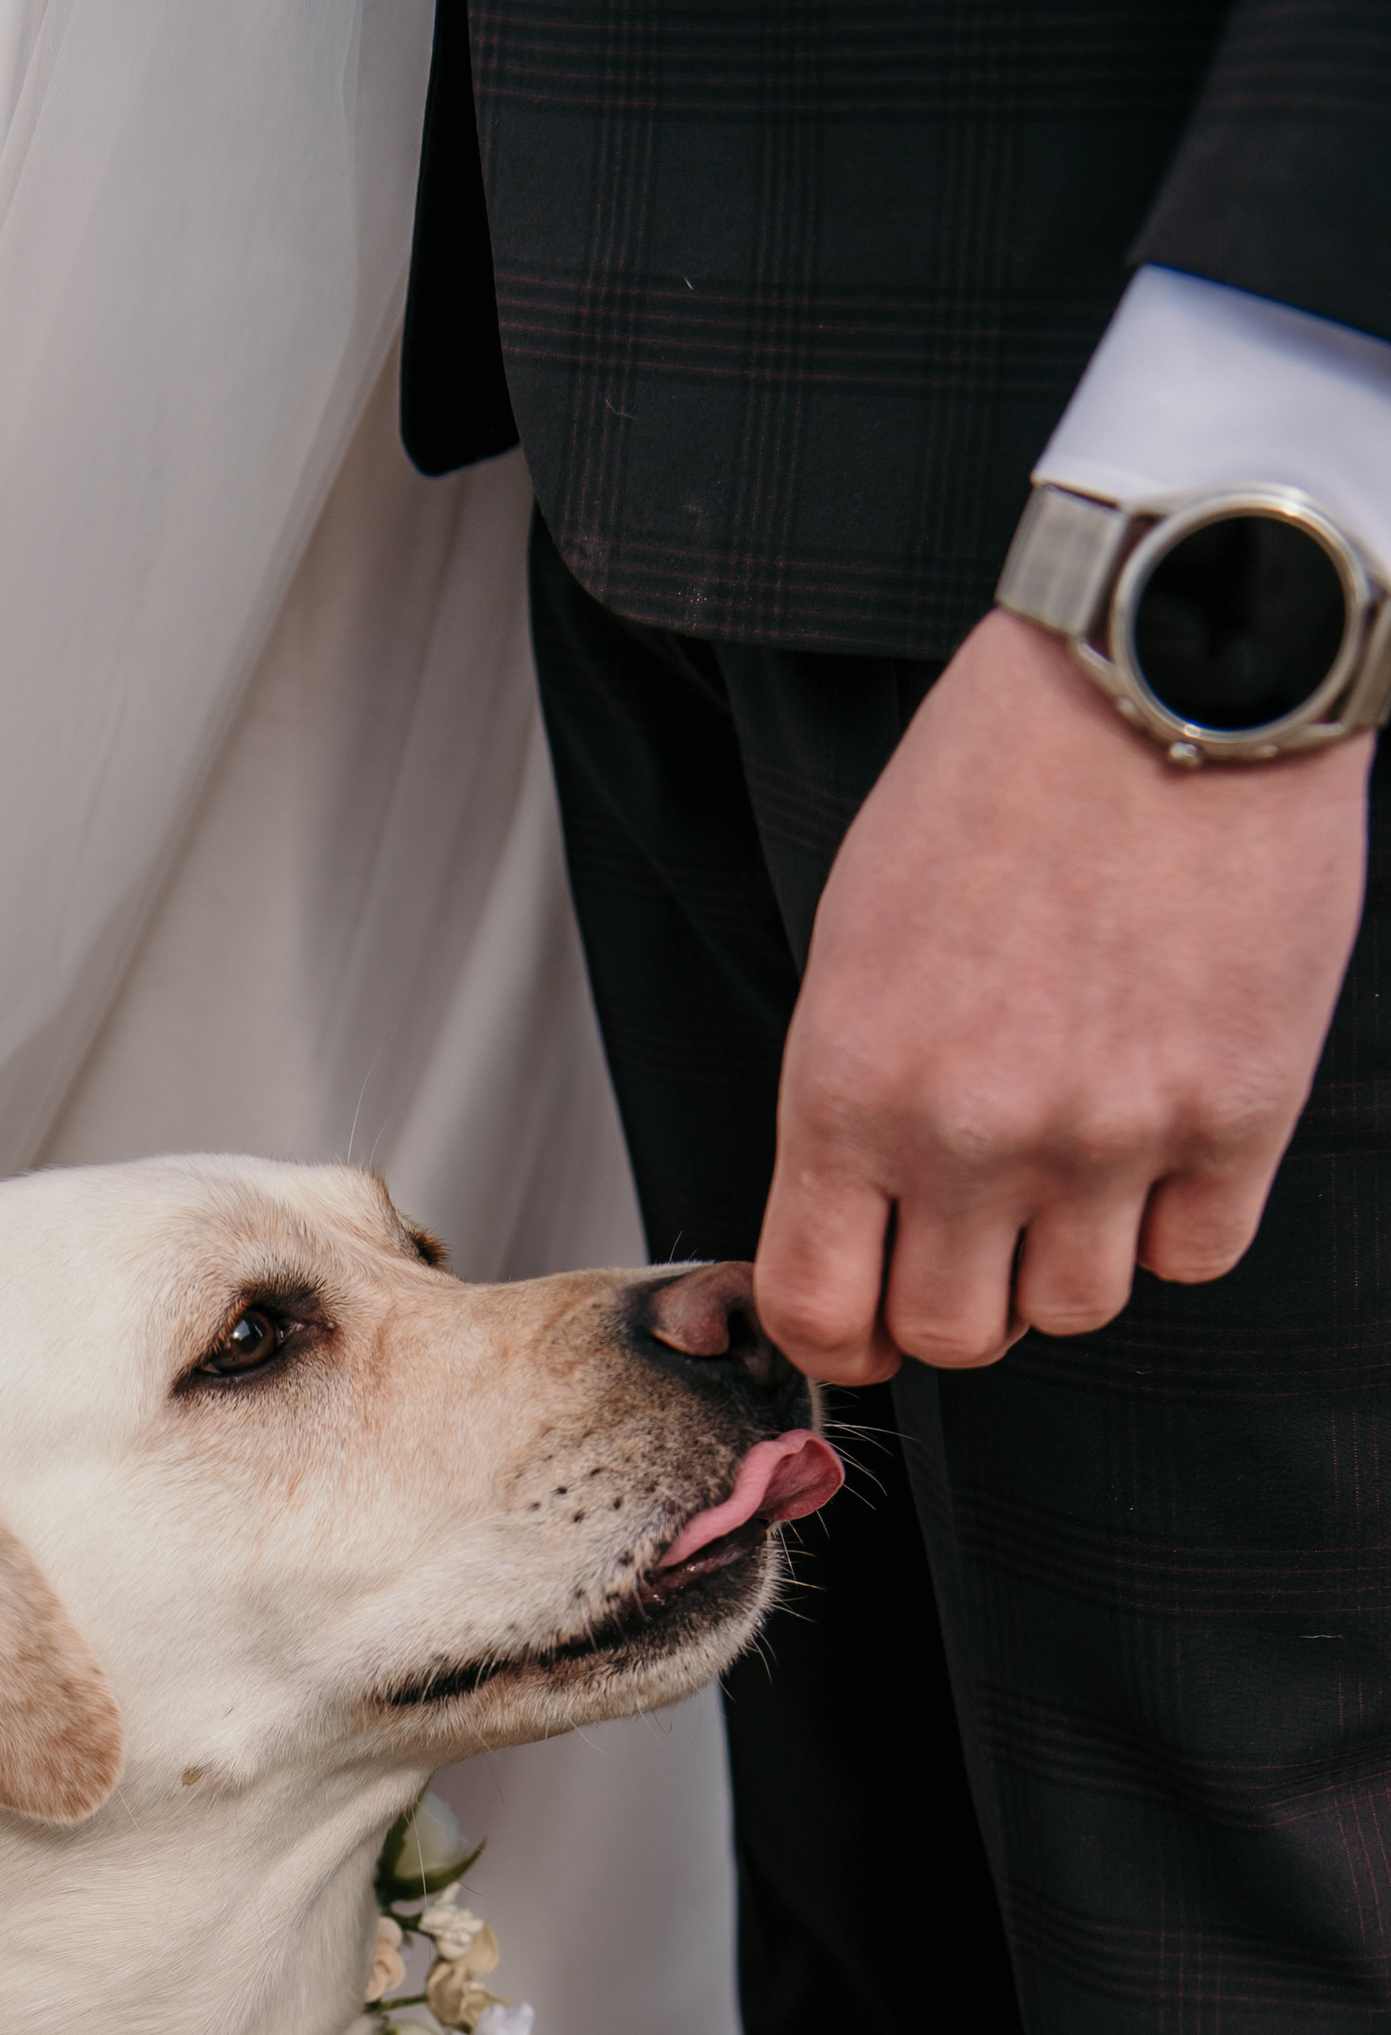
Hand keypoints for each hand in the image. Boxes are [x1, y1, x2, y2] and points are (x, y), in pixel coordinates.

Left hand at [753, 607, 1373, 1383]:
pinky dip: (1177, 1223)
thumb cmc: (1000, 776)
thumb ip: (852, 1096)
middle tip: (978, 1238)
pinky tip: (1166, 1141)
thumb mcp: (858, 936)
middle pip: (952, 1337)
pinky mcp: (1237, 1111)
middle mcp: (975, 1133)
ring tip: (1079, 1165)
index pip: (820, 1310)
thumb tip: (858, 1223)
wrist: (1163, 672)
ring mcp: (1112, 1131)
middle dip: (956, 1303)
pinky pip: (1195, 1256)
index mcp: (853, 1087)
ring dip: (1068, 1262)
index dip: (838, 1339)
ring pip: (1074, 1310)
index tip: (863, 1321)